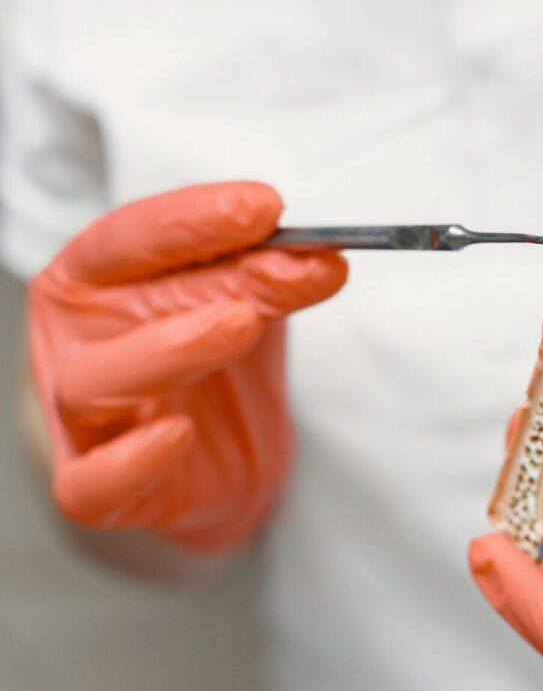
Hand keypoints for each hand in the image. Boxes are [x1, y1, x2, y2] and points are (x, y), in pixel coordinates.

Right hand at [28, 182, 345, 552]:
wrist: (222, 458)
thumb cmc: (216, 369)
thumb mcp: (249, 310)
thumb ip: (271, 281)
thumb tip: (317, 257)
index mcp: (97, 280)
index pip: (132, 236)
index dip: (195, 217)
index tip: (266, 206)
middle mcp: (77, 339)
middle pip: (117, 298)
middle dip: (200, 278)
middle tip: (275, 268)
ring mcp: (78, 414)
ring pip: (95, 382)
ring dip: (172, 351)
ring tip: (240, 326)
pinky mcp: (93, 483)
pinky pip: (95, 480)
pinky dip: (133, 460)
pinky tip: (177, 434)